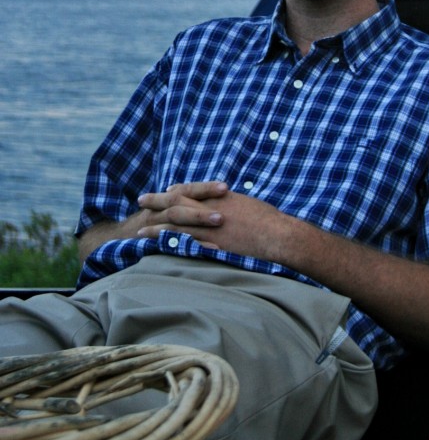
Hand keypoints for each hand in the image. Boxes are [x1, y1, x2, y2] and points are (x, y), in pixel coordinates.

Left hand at [136, 181, 286, 258]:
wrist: (277, 234)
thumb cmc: (270, 220)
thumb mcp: (249, 205)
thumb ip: (234, 204)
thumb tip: (228, 205)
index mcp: (220, 198)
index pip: (192, 190)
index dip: (176, 191)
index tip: (166, 191)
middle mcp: (210, 210)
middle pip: (177, 202)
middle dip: (157, 202)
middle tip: (141, 201)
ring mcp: (209, 228)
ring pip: (175, 224)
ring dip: (156, 226)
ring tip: (140, 229)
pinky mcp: (211, 245)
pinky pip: (183, 245)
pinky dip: (168, 245)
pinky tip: (156, 249)